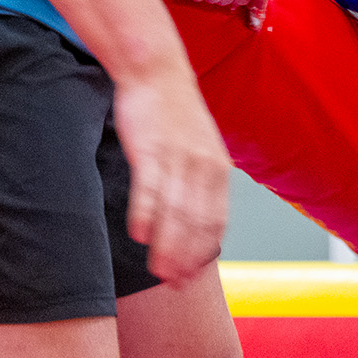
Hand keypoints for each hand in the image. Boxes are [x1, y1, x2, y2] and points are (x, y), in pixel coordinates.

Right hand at [113, 64, 230, 281]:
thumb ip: (199, 183)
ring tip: (158, 272)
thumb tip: (194, 221)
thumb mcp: (200, 148)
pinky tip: (139, 236)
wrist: (157, 71)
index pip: (215, 220)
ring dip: (167, 245)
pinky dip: (146, 214)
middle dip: (186, 257)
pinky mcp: (151, 147)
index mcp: (218, 168)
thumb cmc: (175, 114)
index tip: (192, 278)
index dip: (203, 252)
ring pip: (175, 211)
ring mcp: (177, 156)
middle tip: (174, 285)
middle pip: (196, 222)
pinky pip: (149, 187)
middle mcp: (203, 164)